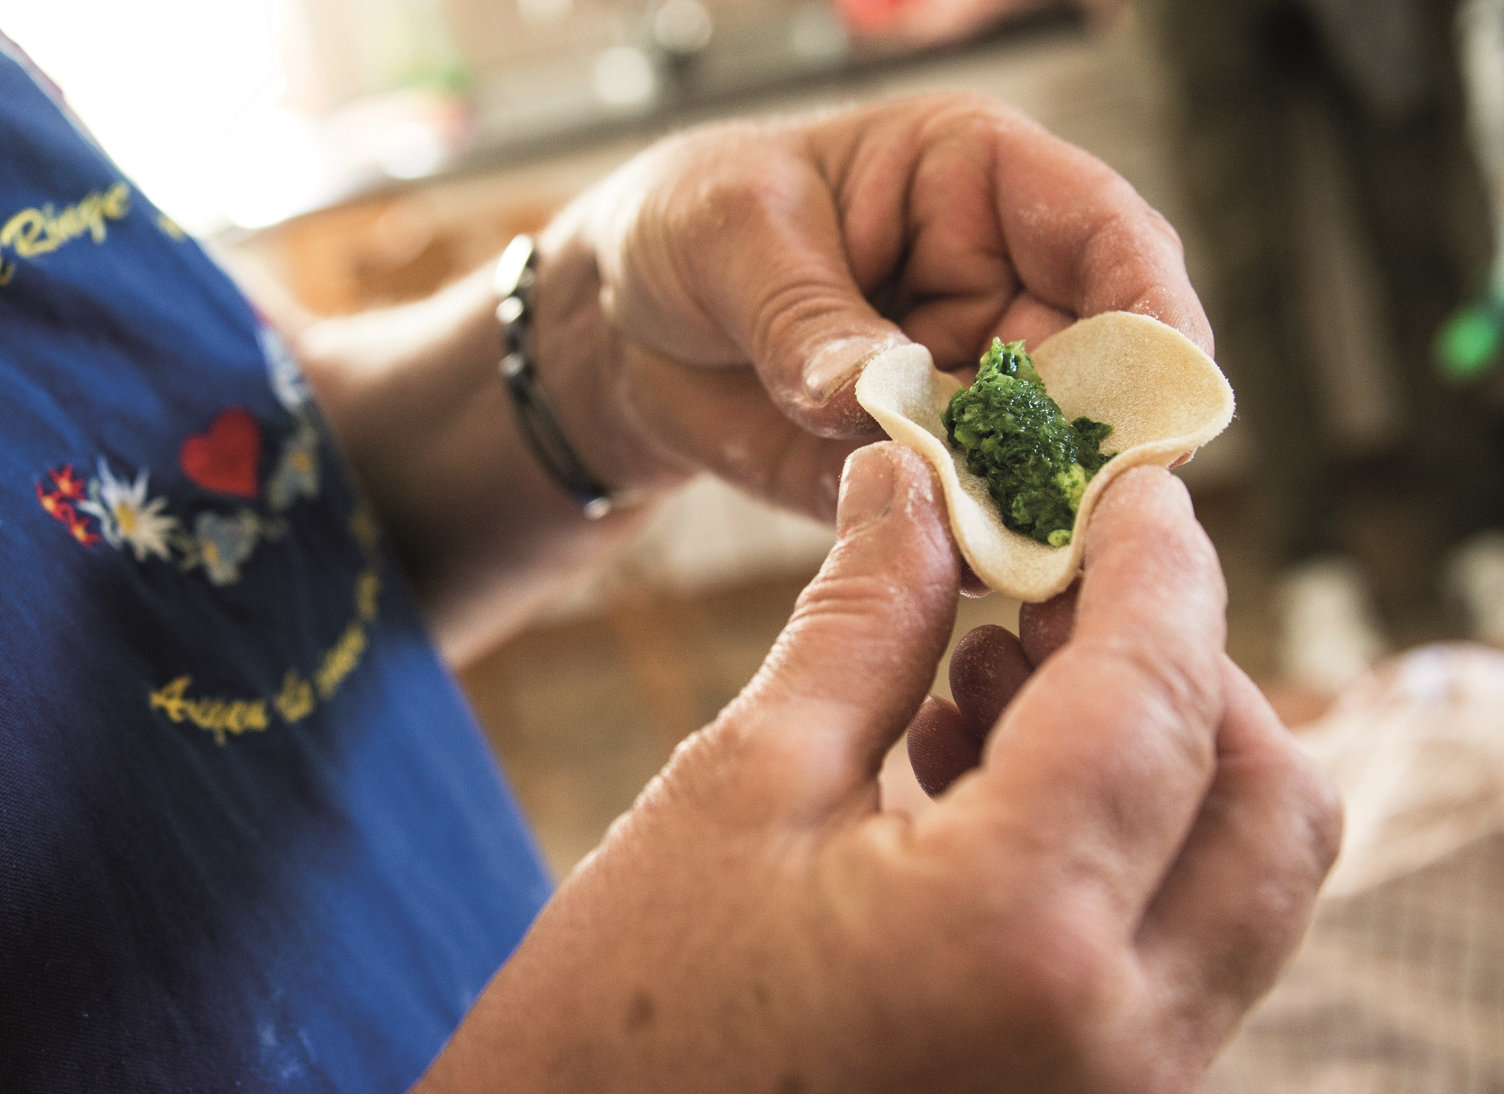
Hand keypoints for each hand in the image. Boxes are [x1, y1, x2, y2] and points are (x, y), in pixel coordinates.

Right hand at [414, 450, 1339, 1092]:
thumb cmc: (624, 1013)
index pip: (1156, 699)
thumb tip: (912, 481)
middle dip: (1190, 661)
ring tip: (996, 664)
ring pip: (1239, 880)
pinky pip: (1176, 948)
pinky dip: (1125, 838)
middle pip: (1266, 801)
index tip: (1132, 483)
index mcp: (1016, 936)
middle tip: (1066, 580)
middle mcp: (1119, 1040)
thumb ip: (865, 622)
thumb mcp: (743, 785)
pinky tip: (982, 769)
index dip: (1160, 565)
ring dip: (1159, 747)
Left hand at [535, 92, 1209, 520]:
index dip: (1151, 312)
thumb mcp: (731, 235)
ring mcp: (971, 392)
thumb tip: (872, 394)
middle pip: (1103, 371)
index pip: (1106, 236)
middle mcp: (1002, 291)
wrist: (623, 323)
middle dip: (1100, 443)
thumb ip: (807, 316)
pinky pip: (973, 520)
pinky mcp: (927, 472)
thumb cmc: (689, 225)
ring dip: (1041, 513)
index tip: (1161, 397)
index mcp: (981, 186)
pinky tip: (956, 578)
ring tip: (1014, 557)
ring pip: (1048, 461)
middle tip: (1082, 512)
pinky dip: (972, 555)